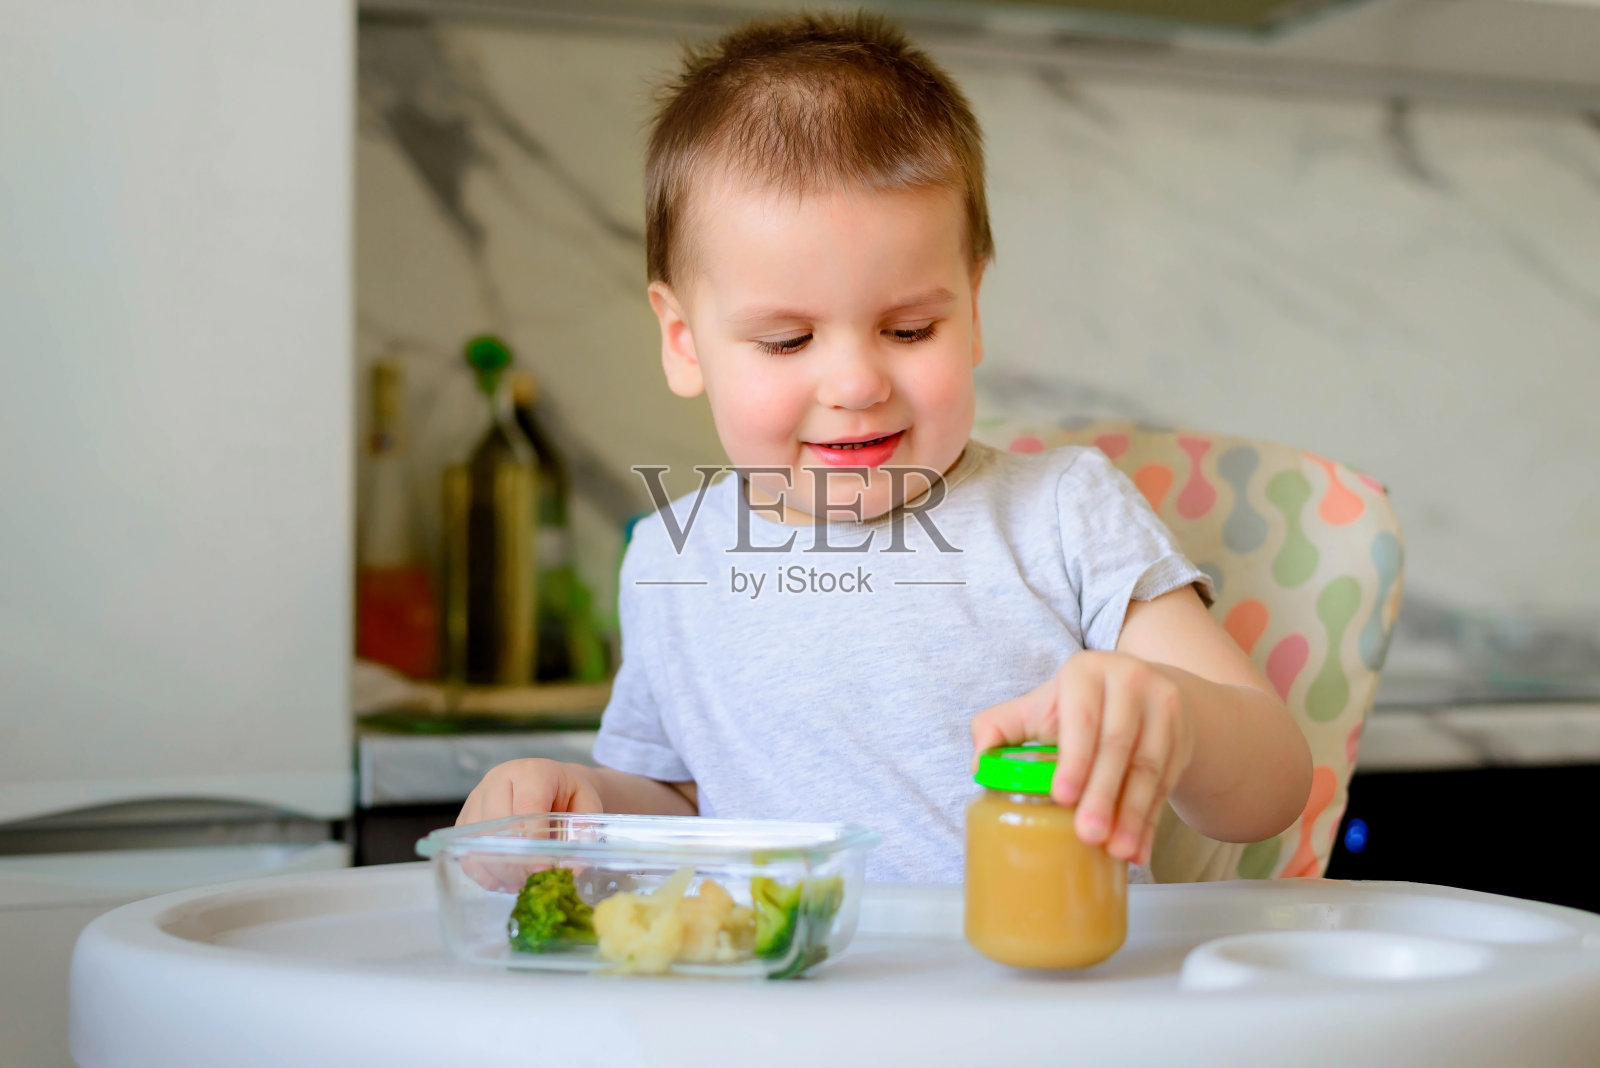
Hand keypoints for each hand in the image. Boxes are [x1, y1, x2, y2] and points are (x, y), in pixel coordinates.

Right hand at [453, 759, 603, 891]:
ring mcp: (477, 797)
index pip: (526, 807)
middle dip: (513, 859)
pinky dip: (483, 870)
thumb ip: (584, 834)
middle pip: (496, 823)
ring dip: (497, 868)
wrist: (552, 783)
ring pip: (477, 838)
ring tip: (519, 884)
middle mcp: (498, 779)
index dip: (533, 841)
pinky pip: (466, 848)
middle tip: (529, 882)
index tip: (542, 869)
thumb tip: (571, 870)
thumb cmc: (569, 795)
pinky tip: (504, 881)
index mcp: (532, 772)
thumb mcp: (587, 807)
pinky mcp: (466, 817)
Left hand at [970, 651, 1194, 865]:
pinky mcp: (1183, 736)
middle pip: (1118, 745)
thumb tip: (979, 764)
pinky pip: (1166, 783)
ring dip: (1133, 814)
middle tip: (1088, 835)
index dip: (1074, 759)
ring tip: (1117, 851)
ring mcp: (1163, 708)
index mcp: (1086, 673)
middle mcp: (1129, 682)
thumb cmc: (1077, 708)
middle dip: (1103, 794)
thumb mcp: (1040, 707)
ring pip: (1148, 768)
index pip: (1082, 718)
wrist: (1142, 695)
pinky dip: (1151, 821)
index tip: (1061, 797)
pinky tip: (1138, 849)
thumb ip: (1001, 728)